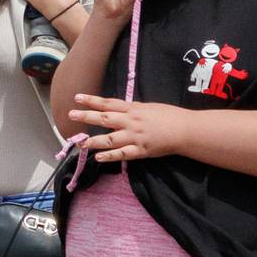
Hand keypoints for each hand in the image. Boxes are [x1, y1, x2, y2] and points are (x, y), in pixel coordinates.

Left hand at [66, 94, 192, 163]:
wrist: (185, 130)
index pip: (108, 103)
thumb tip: (120, 108)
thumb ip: (133, 109)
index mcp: (133, 109)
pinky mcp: (141, 150)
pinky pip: (122, 154)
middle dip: (86, 117)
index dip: (92, 100)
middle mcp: (131, 121)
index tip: (77, 98)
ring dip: (93, 141)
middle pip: (105, 118)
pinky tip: (98, 158)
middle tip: (71, 114)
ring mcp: (135, 137)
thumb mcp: (149, 107)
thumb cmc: (169, 116)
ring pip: (110, 139)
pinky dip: (109, 156)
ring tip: (80, 143)